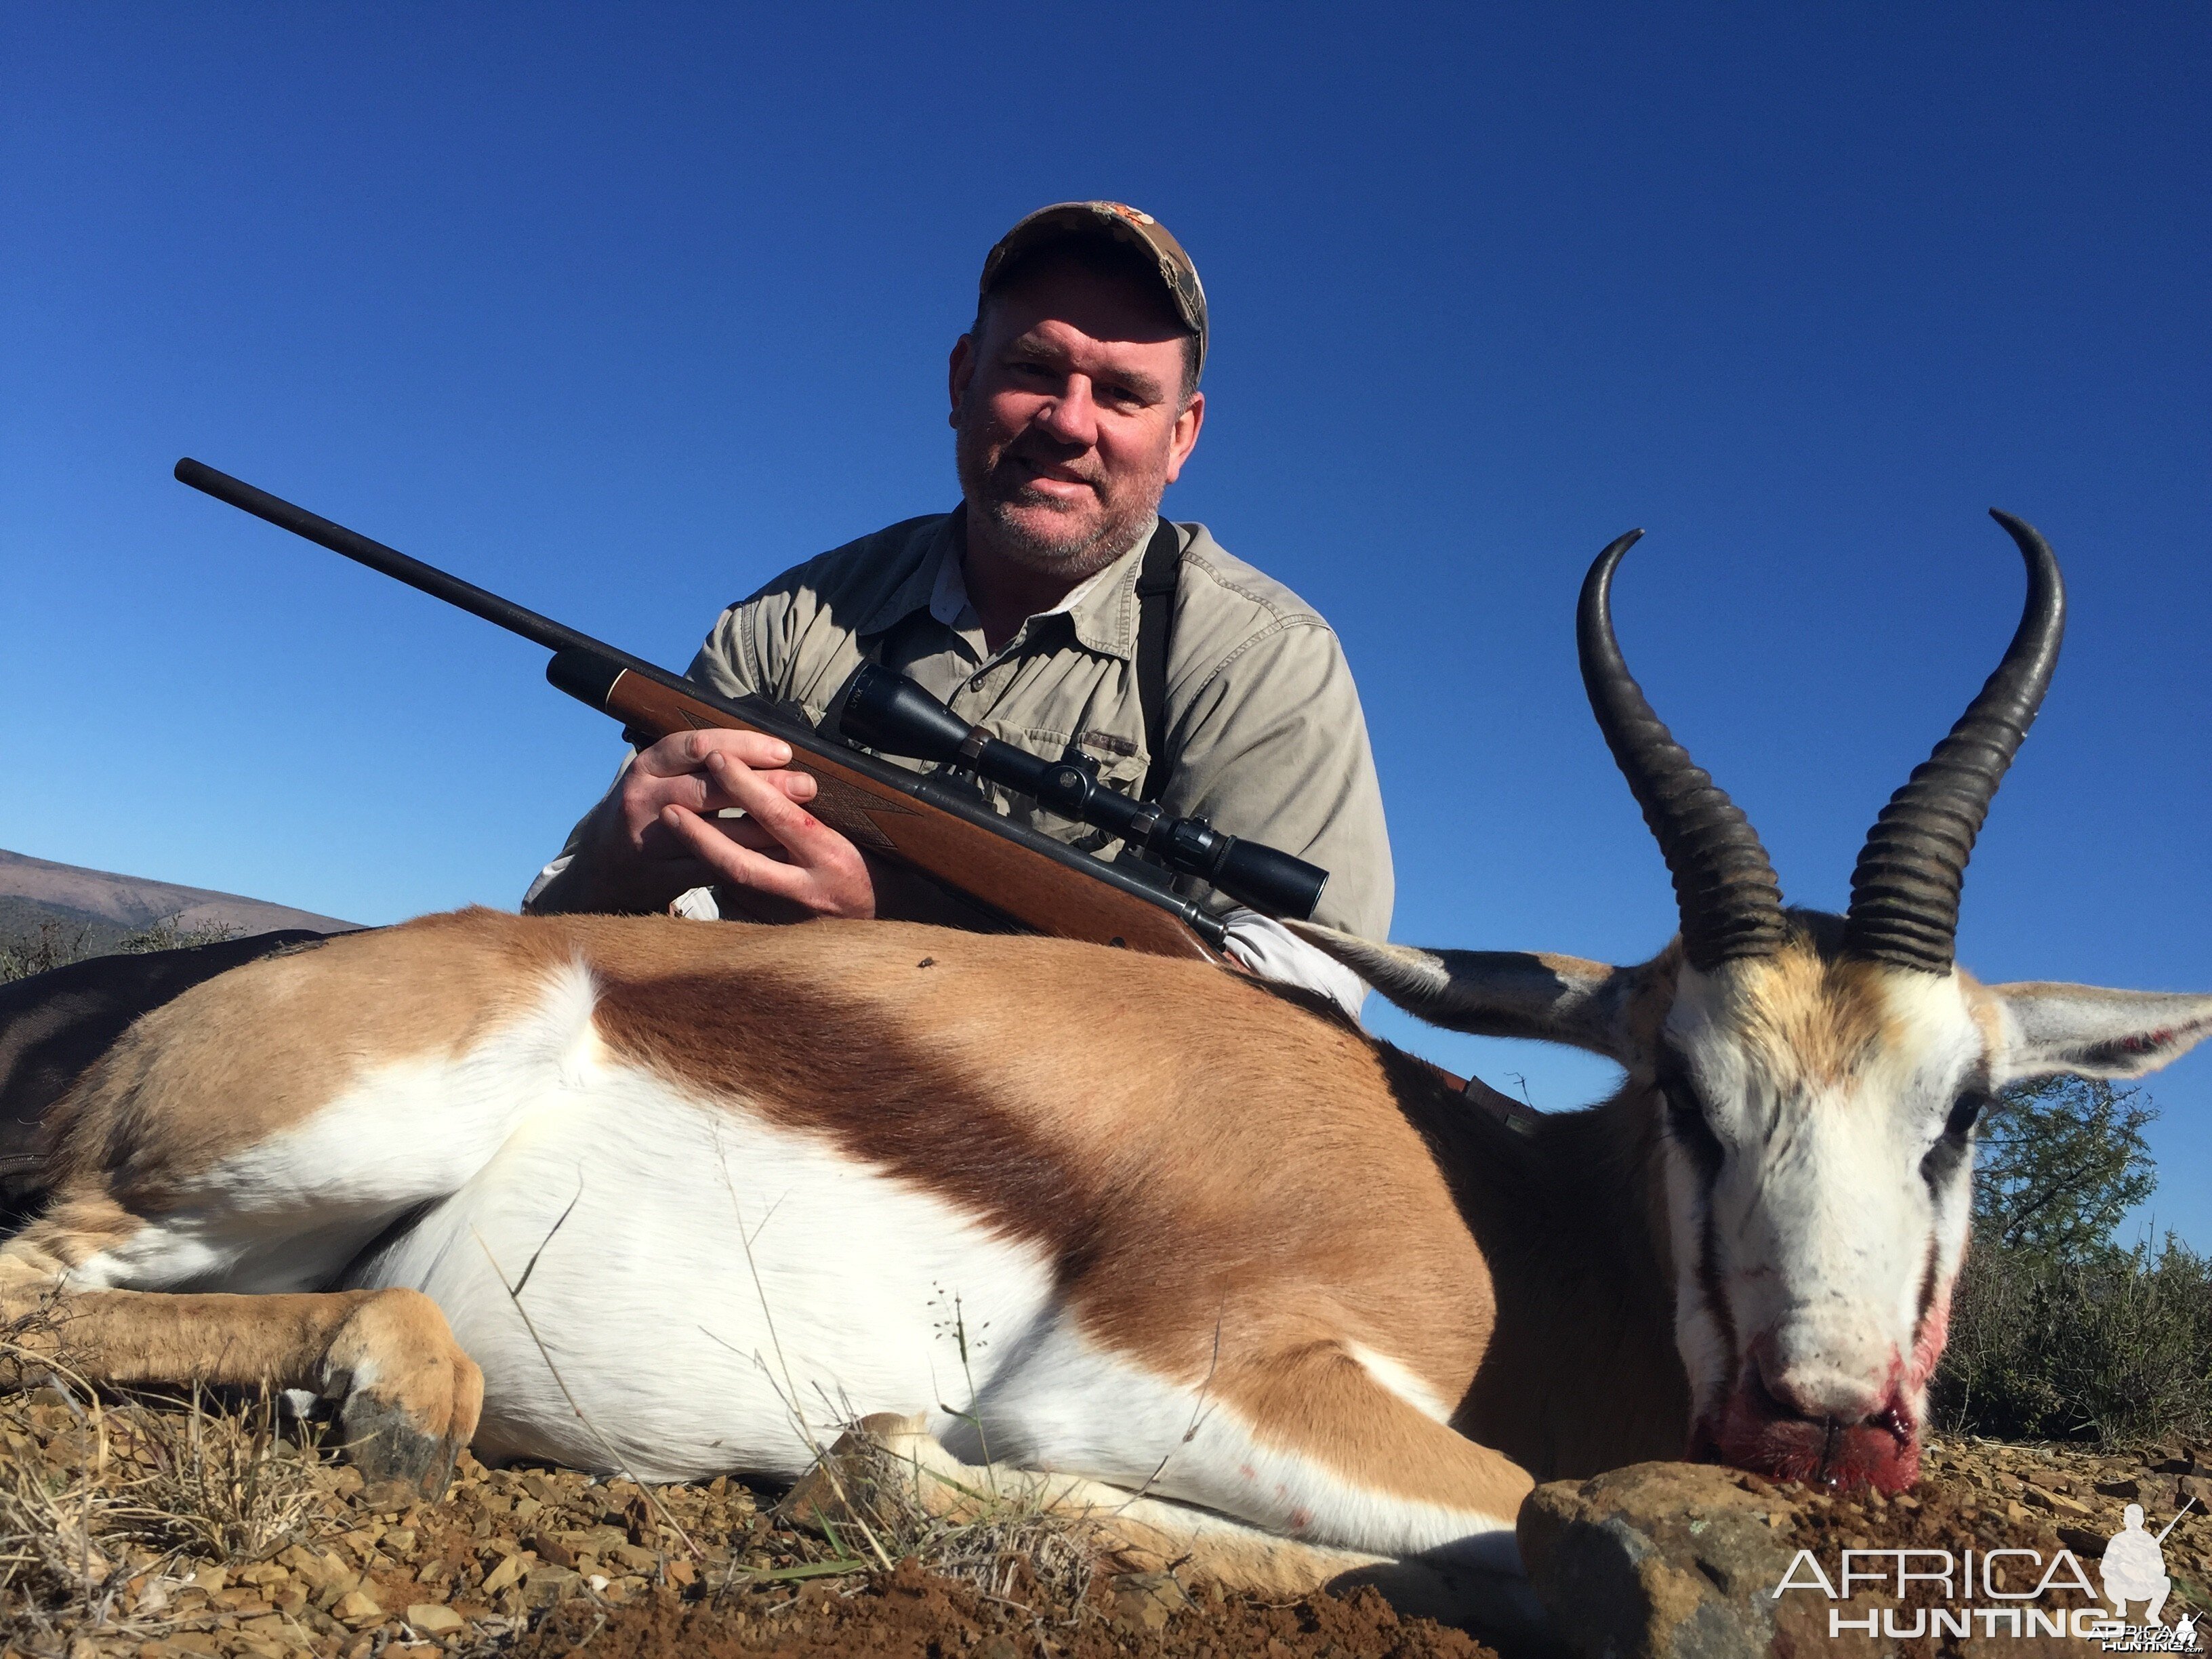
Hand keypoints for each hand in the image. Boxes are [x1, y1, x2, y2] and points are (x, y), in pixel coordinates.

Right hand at [542, 729, 875, 918]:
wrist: (604, 864)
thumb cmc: (650, 807)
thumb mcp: (662, 774)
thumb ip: (703, 761)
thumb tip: (770, 749)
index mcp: (648, 765)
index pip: (697, 746)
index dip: (743, 746)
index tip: (783, 751)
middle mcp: (643, 798)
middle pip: (709, 788)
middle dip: (763, 785)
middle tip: (807, 784)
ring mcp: (650, 839)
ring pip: (715, 831)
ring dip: (764, 825)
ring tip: (803, 819)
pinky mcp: (664, 874)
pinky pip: (715, 865)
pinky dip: (751, 858)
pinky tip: (781, 853)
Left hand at [655, 744, 876, 919]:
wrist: (889, 926)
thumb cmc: (879, 870)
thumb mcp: (858, 836)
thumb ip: (814, 816)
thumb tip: (772, 780)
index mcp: (831, 854)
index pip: (779, 815)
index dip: (744, 786)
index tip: (717, 757)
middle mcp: (809, 887)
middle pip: (742, 861)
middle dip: (701, 834)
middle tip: (669, 808)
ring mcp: (793, 912)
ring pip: (735, 883)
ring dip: (700, 853)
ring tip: (672, 824)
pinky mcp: (781, 928)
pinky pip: (742, 898)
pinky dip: (718, 873)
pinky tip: (694, 853)